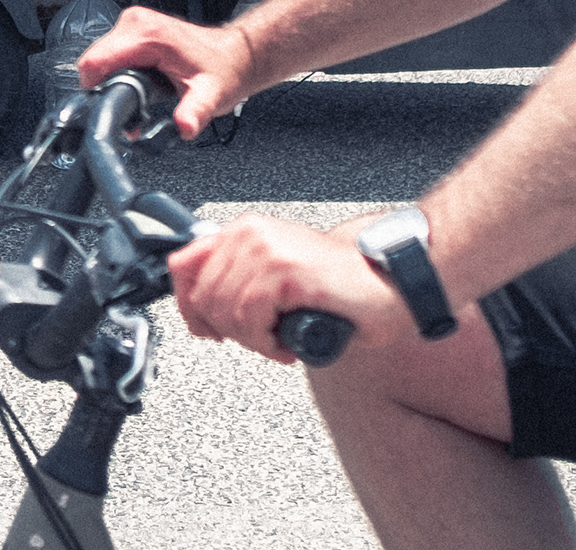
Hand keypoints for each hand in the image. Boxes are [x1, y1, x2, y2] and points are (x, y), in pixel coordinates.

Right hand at [78, 5, 255, 143]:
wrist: (233, 56)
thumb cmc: (222, 70)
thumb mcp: (210, 97)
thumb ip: (194, 113)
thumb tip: (184, 127)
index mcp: (147, 34)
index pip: (94, 61)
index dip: (96, 90)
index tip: (112, 109)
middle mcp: (136, 22)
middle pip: (93, 61)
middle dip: (105, 90)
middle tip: (133, 109)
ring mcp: (133, 24)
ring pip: (98, 59)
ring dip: (110, 83)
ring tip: (139, 98)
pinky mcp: (133, 30)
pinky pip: (109, 55)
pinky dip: (116, 74)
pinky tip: (138, 85)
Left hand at [169, 213, 414, 364]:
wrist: (392, 283)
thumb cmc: (340, 286)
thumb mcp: (278, 276)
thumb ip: (241, 278)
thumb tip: (201, 309)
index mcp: (244, 230)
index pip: (183, 264)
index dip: (188, 306)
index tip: (207, 330)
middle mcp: (250, 233)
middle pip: (202, 296)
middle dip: (228, 332)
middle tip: (262, 341)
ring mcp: (267, 250)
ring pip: (224, 312)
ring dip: (251, 341)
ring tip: (280, 343)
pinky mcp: (285, 273)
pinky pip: (249, 320)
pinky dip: (265, 343)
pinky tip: (289, 345)